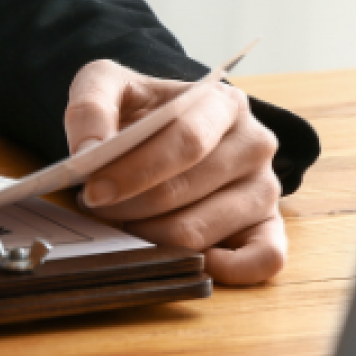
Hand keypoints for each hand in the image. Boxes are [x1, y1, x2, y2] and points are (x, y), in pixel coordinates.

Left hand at [65, 60, 285, 284]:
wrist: (162, 131)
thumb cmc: (140, 112)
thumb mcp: (108, 85)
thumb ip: (91, 106)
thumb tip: (87, 149)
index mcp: (223, 103)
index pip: (186, 141)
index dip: (136, 171)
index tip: (94, 190)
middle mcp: (254, 145)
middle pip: (186, 190)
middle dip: (130, 206)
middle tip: (98, 208)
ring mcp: (264, 190)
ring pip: (201, 232)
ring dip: (148, 236)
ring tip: (123, 221)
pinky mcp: (268, 228)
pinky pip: (264, 259)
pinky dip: (223, 270)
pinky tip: (176, 259)